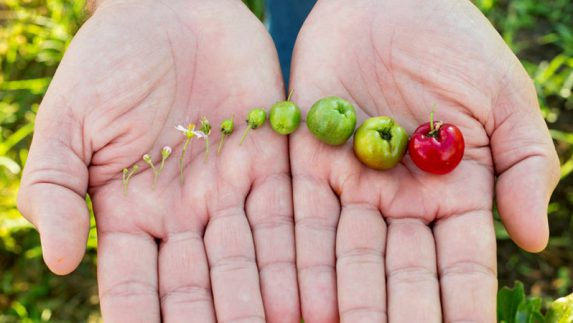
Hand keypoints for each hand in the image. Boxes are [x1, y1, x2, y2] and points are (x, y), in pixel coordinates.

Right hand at [17, 0, 298, 320]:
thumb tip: (59, 260)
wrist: (170, 8)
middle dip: (213, 316)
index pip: (135, 280)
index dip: (141, 316)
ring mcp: (230, 187)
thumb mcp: (69, 121)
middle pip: (199, 279)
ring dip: (263, 295)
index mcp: (131, 210)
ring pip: (249, 255)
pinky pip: (286, 211)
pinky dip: (297, 249)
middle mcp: (185, 210)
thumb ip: (55, 188)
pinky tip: (309, 285)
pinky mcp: (271, 160)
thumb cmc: (109, 60)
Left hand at [289, 0, 559, 320]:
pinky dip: (298, 258)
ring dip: (342, 301)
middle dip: (395, 316)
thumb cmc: (456, 44)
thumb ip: (525, 167)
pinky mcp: (306, 162)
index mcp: (453, 193)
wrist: (390, 2)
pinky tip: (298, 298)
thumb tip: (531, 239)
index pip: (459, 263)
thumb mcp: (505, 100)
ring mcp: (351, 184)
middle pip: (398, 271)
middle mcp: (398, 200)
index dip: (462, 305)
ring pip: (346, 255)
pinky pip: (300, 216)